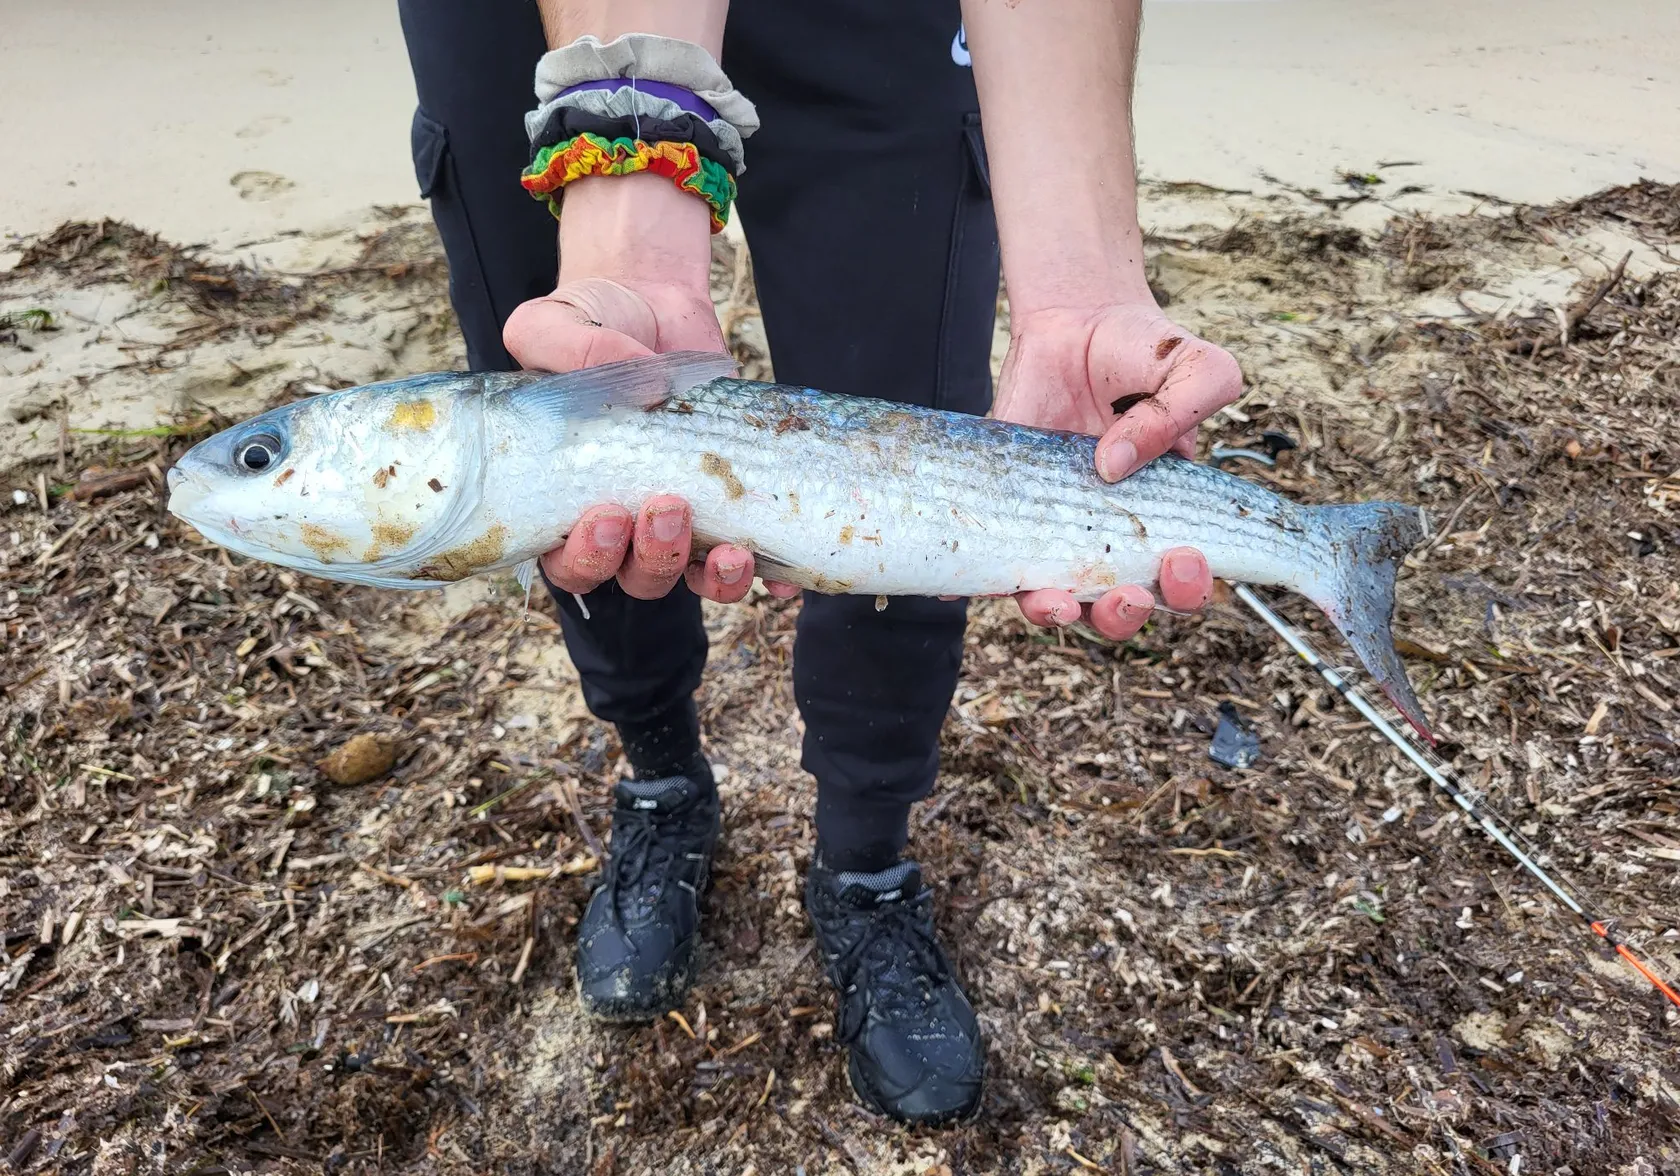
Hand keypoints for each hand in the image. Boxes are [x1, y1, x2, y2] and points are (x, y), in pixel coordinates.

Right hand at [504, 275, 764, 603]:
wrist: (650, 301)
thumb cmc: (587, 323)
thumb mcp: (550, 326)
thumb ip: (568, 352)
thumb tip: (636, 383)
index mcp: (567, 500)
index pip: (568, 563)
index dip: (587, 558)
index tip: (608, 514)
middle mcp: (626, 522)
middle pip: (638, 577)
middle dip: (656, 558)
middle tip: (668, 508)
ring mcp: (683, 516)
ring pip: (696, 577)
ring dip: (715, 579)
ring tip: (732, 550)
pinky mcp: (730, 497)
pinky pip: (755, 554)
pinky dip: (772, 572)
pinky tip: (787, 572)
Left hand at [991, 301, 1242, 639]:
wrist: (1079, 321)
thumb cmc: (1146, 353)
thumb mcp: (1195, 367)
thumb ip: (1177, 415)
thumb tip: (1111, 466)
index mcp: (1165, 518)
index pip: (1178, 583)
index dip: (1184, 590)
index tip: (1181, 560)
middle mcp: (1108, 534)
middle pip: (1116, 609)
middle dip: (1122, 616)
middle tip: (1126, 594)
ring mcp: (1053, 525)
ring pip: (1052, 597)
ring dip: (1054, 613)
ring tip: (1053, 601)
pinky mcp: (1004, 508)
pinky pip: (986, 556)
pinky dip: (970, 577)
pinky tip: (956, 584)